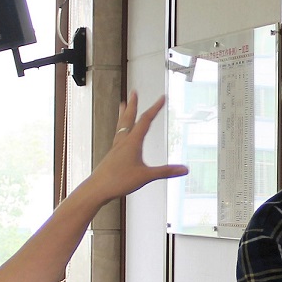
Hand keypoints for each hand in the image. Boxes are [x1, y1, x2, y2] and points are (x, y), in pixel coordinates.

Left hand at [74, 92, 189, 202]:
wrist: (97, 188)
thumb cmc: (119, 181)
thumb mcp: (146, 176)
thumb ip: (166, 171)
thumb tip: (184, 169)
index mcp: (132, 142)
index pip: (145, 120)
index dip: (155, 108)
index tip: (162, 98)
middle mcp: (123, 141)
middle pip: (129, 117)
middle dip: (134, 104)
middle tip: (134, 92)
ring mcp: (116, 147)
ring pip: (120, 125)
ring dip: (124, 113)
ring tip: (123, 104)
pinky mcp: (112, 153)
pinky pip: (118, 134)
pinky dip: (121, 127)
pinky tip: (121, 132)